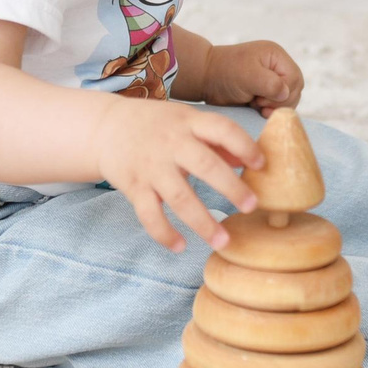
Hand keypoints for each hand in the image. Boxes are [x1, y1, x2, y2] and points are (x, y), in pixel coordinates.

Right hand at [93, 98, 262, 251]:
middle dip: (231, 187)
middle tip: (252, 207)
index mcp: (189, 123)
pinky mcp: (134, 187)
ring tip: (223, 242)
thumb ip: (216, 139)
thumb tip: (248, 162)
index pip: (222, 129)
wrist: (105, 127)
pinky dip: (164, 233)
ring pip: (179, 197)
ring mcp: (151, 167)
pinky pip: (150, 215)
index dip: (244, 146)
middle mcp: (171, 143)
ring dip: (203, 222)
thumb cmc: (156, 125)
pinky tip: (181, 247)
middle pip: (204, 165)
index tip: (262, 165)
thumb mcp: (186, 121)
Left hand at [199, 40, 303, 112]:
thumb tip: (286, 94)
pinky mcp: (266, 91)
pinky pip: (278, 104)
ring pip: (288, 99)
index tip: (261, 97)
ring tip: (255, 104)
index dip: (283, 93)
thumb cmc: (225, 73)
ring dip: (274, 106)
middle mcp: (277, 66)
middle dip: (278, 101)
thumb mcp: (248, 76)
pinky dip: (270, 109)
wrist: (205, 78)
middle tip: (258, 102)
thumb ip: (271, 84)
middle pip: (295, 90)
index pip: (295, 79)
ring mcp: (273, 79)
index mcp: (276, 56)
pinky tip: (256, 108)